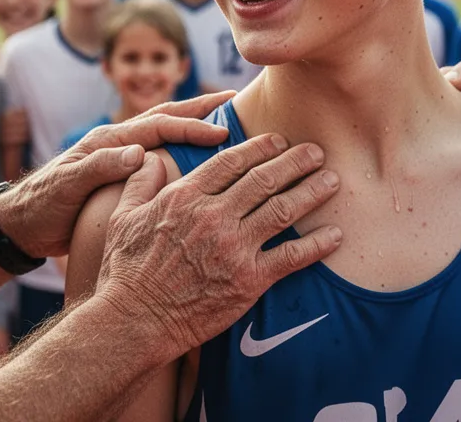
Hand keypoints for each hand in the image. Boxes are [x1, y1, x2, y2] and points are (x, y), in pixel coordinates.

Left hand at [0, 92, 235, 257]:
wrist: (21, 223)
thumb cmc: (42, 204)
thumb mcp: (68, 186)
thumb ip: (99, 166)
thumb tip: (139, 153)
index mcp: (108, 140)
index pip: (157, 124)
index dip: (191, 125)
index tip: (223, 130)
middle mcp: (117, 142)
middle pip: (165, 116)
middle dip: (200, 108)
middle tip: (236, 100)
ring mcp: (120, 157)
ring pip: (165, 132)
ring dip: (194, 124)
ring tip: (228, 122)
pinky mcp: (122, 175)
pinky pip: (160, 155)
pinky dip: (183, 149)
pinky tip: (202, 160)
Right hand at [93, 134, 341, 358]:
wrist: (135, 320)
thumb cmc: (126, 270)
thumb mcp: (124, 217)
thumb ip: (140, 182)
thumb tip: (148, 157)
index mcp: (186, 197)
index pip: (231, 162)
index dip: (259, 147)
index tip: (278, 140)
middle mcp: (214, 216)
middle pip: (264, 179)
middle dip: (295, 162)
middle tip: (317, 152)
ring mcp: (233, 247)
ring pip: (283, 210)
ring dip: (311, 192)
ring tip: (332, 180)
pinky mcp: (248, 280)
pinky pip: (291, 257)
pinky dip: (317, 244)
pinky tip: (336, 235)